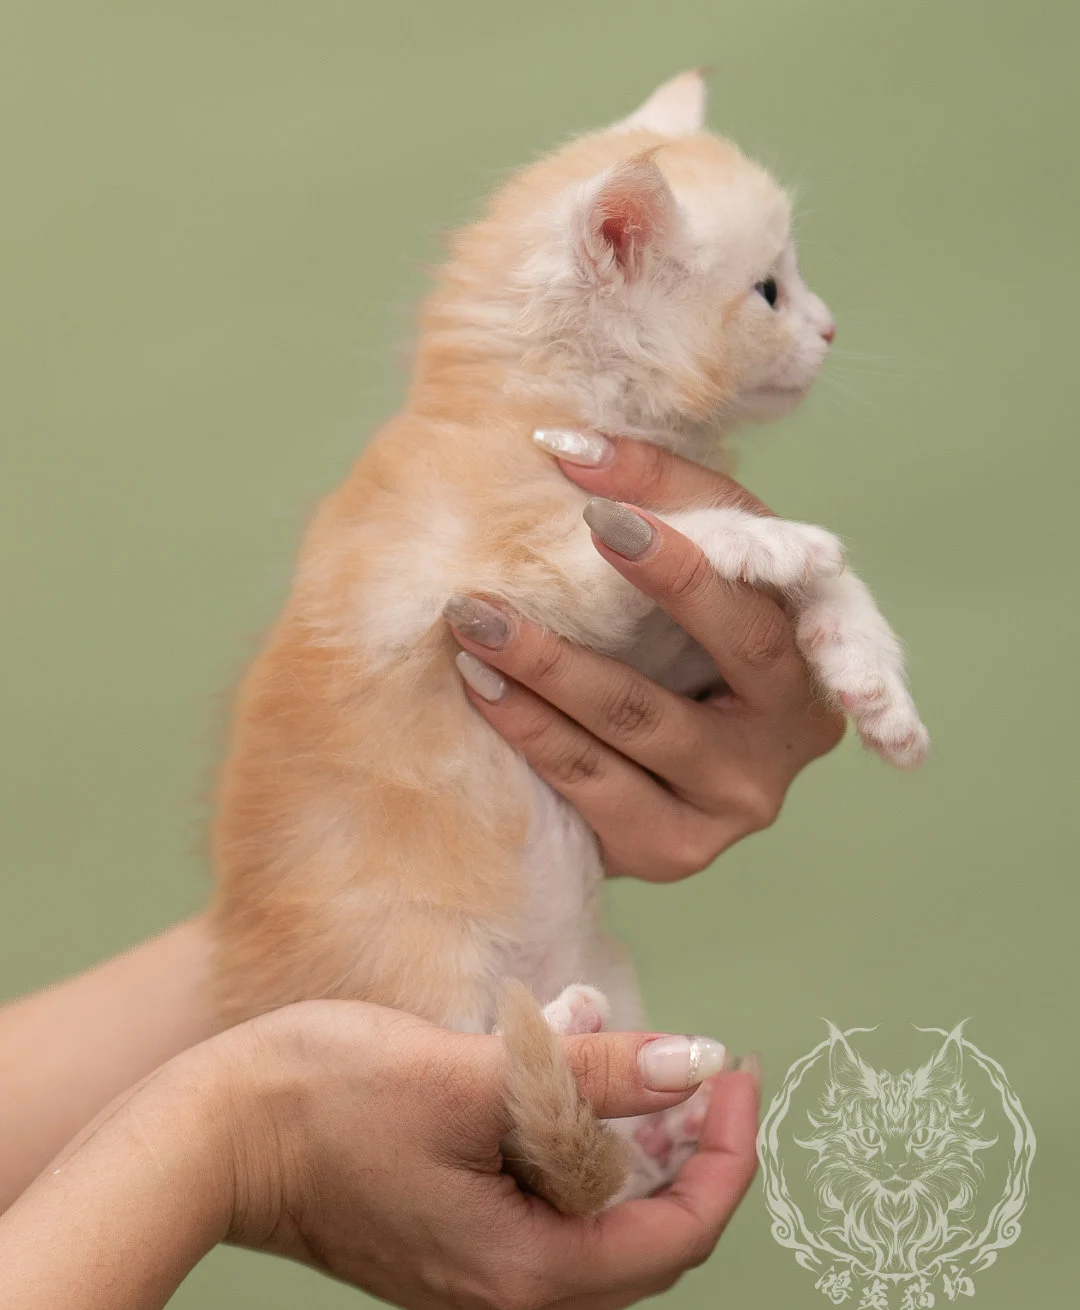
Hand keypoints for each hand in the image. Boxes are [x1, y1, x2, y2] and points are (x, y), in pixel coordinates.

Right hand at [222, 1000, 758, 1309]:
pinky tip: (573, 1092)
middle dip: (691, 1155)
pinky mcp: (449, 1248)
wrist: (210, 1136)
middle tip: (705, 1071)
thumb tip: (695, 1064)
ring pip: (598, 1230)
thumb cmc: (326, 1098)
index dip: (726, 1155)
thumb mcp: (475, 1074)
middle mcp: (504, 1296)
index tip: (738, 1075)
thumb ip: (598, 1074)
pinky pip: (549, 1217)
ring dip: (635, 1154)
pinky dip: (580, 1159)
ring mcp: (473, 1279)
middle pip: (645, 1243)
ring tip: (643, 1071)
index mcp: (520, 1269)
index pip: (676, 1236)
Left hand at [447, 434, 844, 881]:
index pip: (757, 612)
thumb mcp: (686, 564)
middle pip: (712, 667)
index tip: (604, 520)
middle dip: (627, 606)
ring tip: (474, 623)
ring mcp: (737, 804)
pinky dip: (534, 732)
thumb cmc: (677, 637)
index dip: (687, 568)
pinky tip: (483, 690)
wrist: (650, 763)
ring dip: (546, 670)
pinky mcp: (677, 848)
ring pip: (637, 727)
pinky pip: (596, 788)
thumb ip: (656, 494)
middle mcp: (791, 740)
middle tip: (515, 579)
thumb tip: (565, 446)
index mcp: (812, 661)